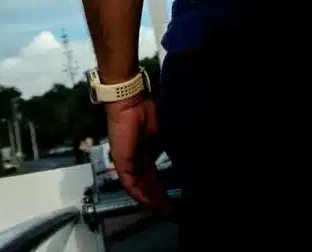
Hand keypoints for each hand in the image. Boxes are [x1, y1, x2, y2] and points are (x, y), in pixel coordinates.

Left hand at [104, 95, 171, 216]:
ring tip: (164, 210)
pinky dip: (141, 194)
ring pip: (139, 187)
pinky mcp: (121, 162)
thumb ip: (175, 153)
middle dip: (159, 199)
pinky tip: (151, 203)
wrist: (132, 101)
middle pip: (147, 184)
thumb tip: (189, 169)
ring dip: (151, 199)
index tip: (175, 201)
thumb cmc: (149, 112)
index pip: (154, 176)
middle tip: (171, 210)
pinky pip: (130, 183)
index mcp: (147, 151)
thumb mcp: (167, 136)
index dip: (163, 189)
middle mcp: (137, 158)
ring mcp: (127, 161)